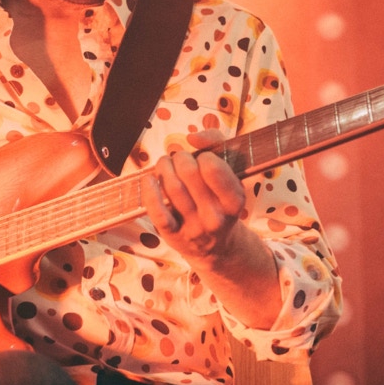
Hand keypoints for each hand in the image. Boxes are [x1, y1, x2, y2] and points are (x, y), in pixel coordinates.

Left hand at [142, 130, 245, 262]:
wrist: (216, 246)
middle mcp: (215, 217)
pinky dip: (149, 191)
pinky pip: (157, 212)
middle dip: (181, 158)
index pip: (213, 168)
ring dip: (164, 167)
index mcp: (234, 201)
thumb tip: (192, 138)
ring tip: (165, 164)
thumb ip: (217, 144)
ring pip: (172, 187)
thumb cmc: (220, 198)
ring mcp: (194, 228)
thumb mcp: (231, 174)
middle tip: (180, 159)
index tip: (203, 158)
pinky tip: (149, 179)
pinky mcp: (173, 236)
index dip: (204, 156)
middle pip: (188, 172)